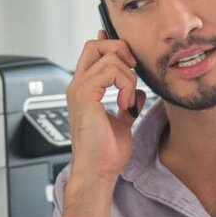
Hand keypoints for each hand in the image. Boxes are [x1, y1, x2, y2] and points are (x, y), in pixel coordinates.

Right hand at [66, 30, 146, 183]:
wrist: (98, 172)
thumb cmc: (105, 154)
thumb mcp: (122, 123)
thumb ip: (127, 105)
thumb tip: (137, 93)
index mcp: (84, 91)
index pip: (92, 53)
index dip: (111, 46)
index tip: (131, 59)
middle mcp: (78, 86)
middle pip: (95, 45)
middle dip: (120, 50)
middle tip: (133, 71)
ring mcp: (79, 89)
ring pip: (109, 57)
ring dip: (128, 76)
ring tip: (128, 101)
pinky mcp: (85, 95)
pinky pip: (110, 71)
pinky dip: (125, 84)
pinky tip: (125, 103)